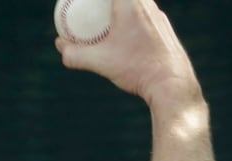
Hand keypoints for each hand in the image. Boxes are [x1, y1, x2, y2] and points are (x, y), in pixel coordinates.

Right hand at [55, 0, 201, 104]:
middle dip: (102, 4)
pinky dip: (128, 18)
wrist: (172, 82)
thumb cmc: (137, 68)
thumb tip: (60, 45)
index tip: (80, 1)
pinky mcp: (163, 27)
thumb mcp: (99, 62)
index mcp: (131, 3)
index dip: (93, 0)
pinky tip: (121, 34)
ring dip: (117, 8)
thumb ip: (75, 54)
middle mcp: (147, 4)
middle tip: (89, 8)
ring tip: (103, 19)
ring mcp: (158, 15)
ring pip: (135, 4)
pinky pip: (142, 15)